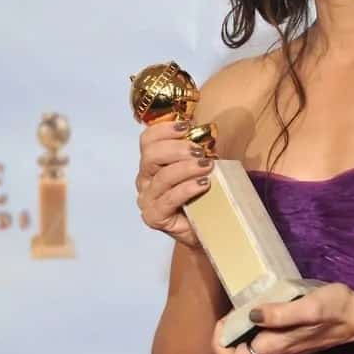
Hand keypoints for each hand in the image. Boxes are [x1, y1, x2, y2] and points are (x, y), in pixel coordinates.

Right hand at [136, 119, 214, 248]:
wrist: (208, 228)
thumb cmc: (204, 194)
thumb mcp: (201, 166)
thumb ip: (198, 150)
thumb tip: (206, 131)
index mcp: (152, 163)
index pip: (148, 140)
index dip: (165, 129)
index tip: (188, 126)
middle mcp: (145, 179)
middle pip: (151, 155)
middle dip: (177, 149)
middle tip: (200, 151)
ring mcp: (147, 199)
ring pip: (162, 177)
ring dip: (187, 168)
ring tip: (208, 166)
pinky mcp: (154, 216)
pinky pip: (168, 199)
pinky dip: (187, 189)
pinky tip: (203, 184)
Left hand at [212, 282, 353, 353]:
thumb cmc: (335, 308)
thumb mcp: (308, 306)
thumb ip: (280, 313)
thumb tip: (251, 315)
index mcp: (275, 346)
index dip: (220, 341)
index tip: (224, 318)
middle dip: (226, 338)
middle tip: (231, 312)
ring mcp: (284, 352)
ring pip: (249, 353)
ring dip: (239, 335)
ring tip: (241, 309)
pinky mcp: (291, 345)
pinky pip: (262, 346)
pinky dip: (252, 333)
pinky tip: (259, 312)